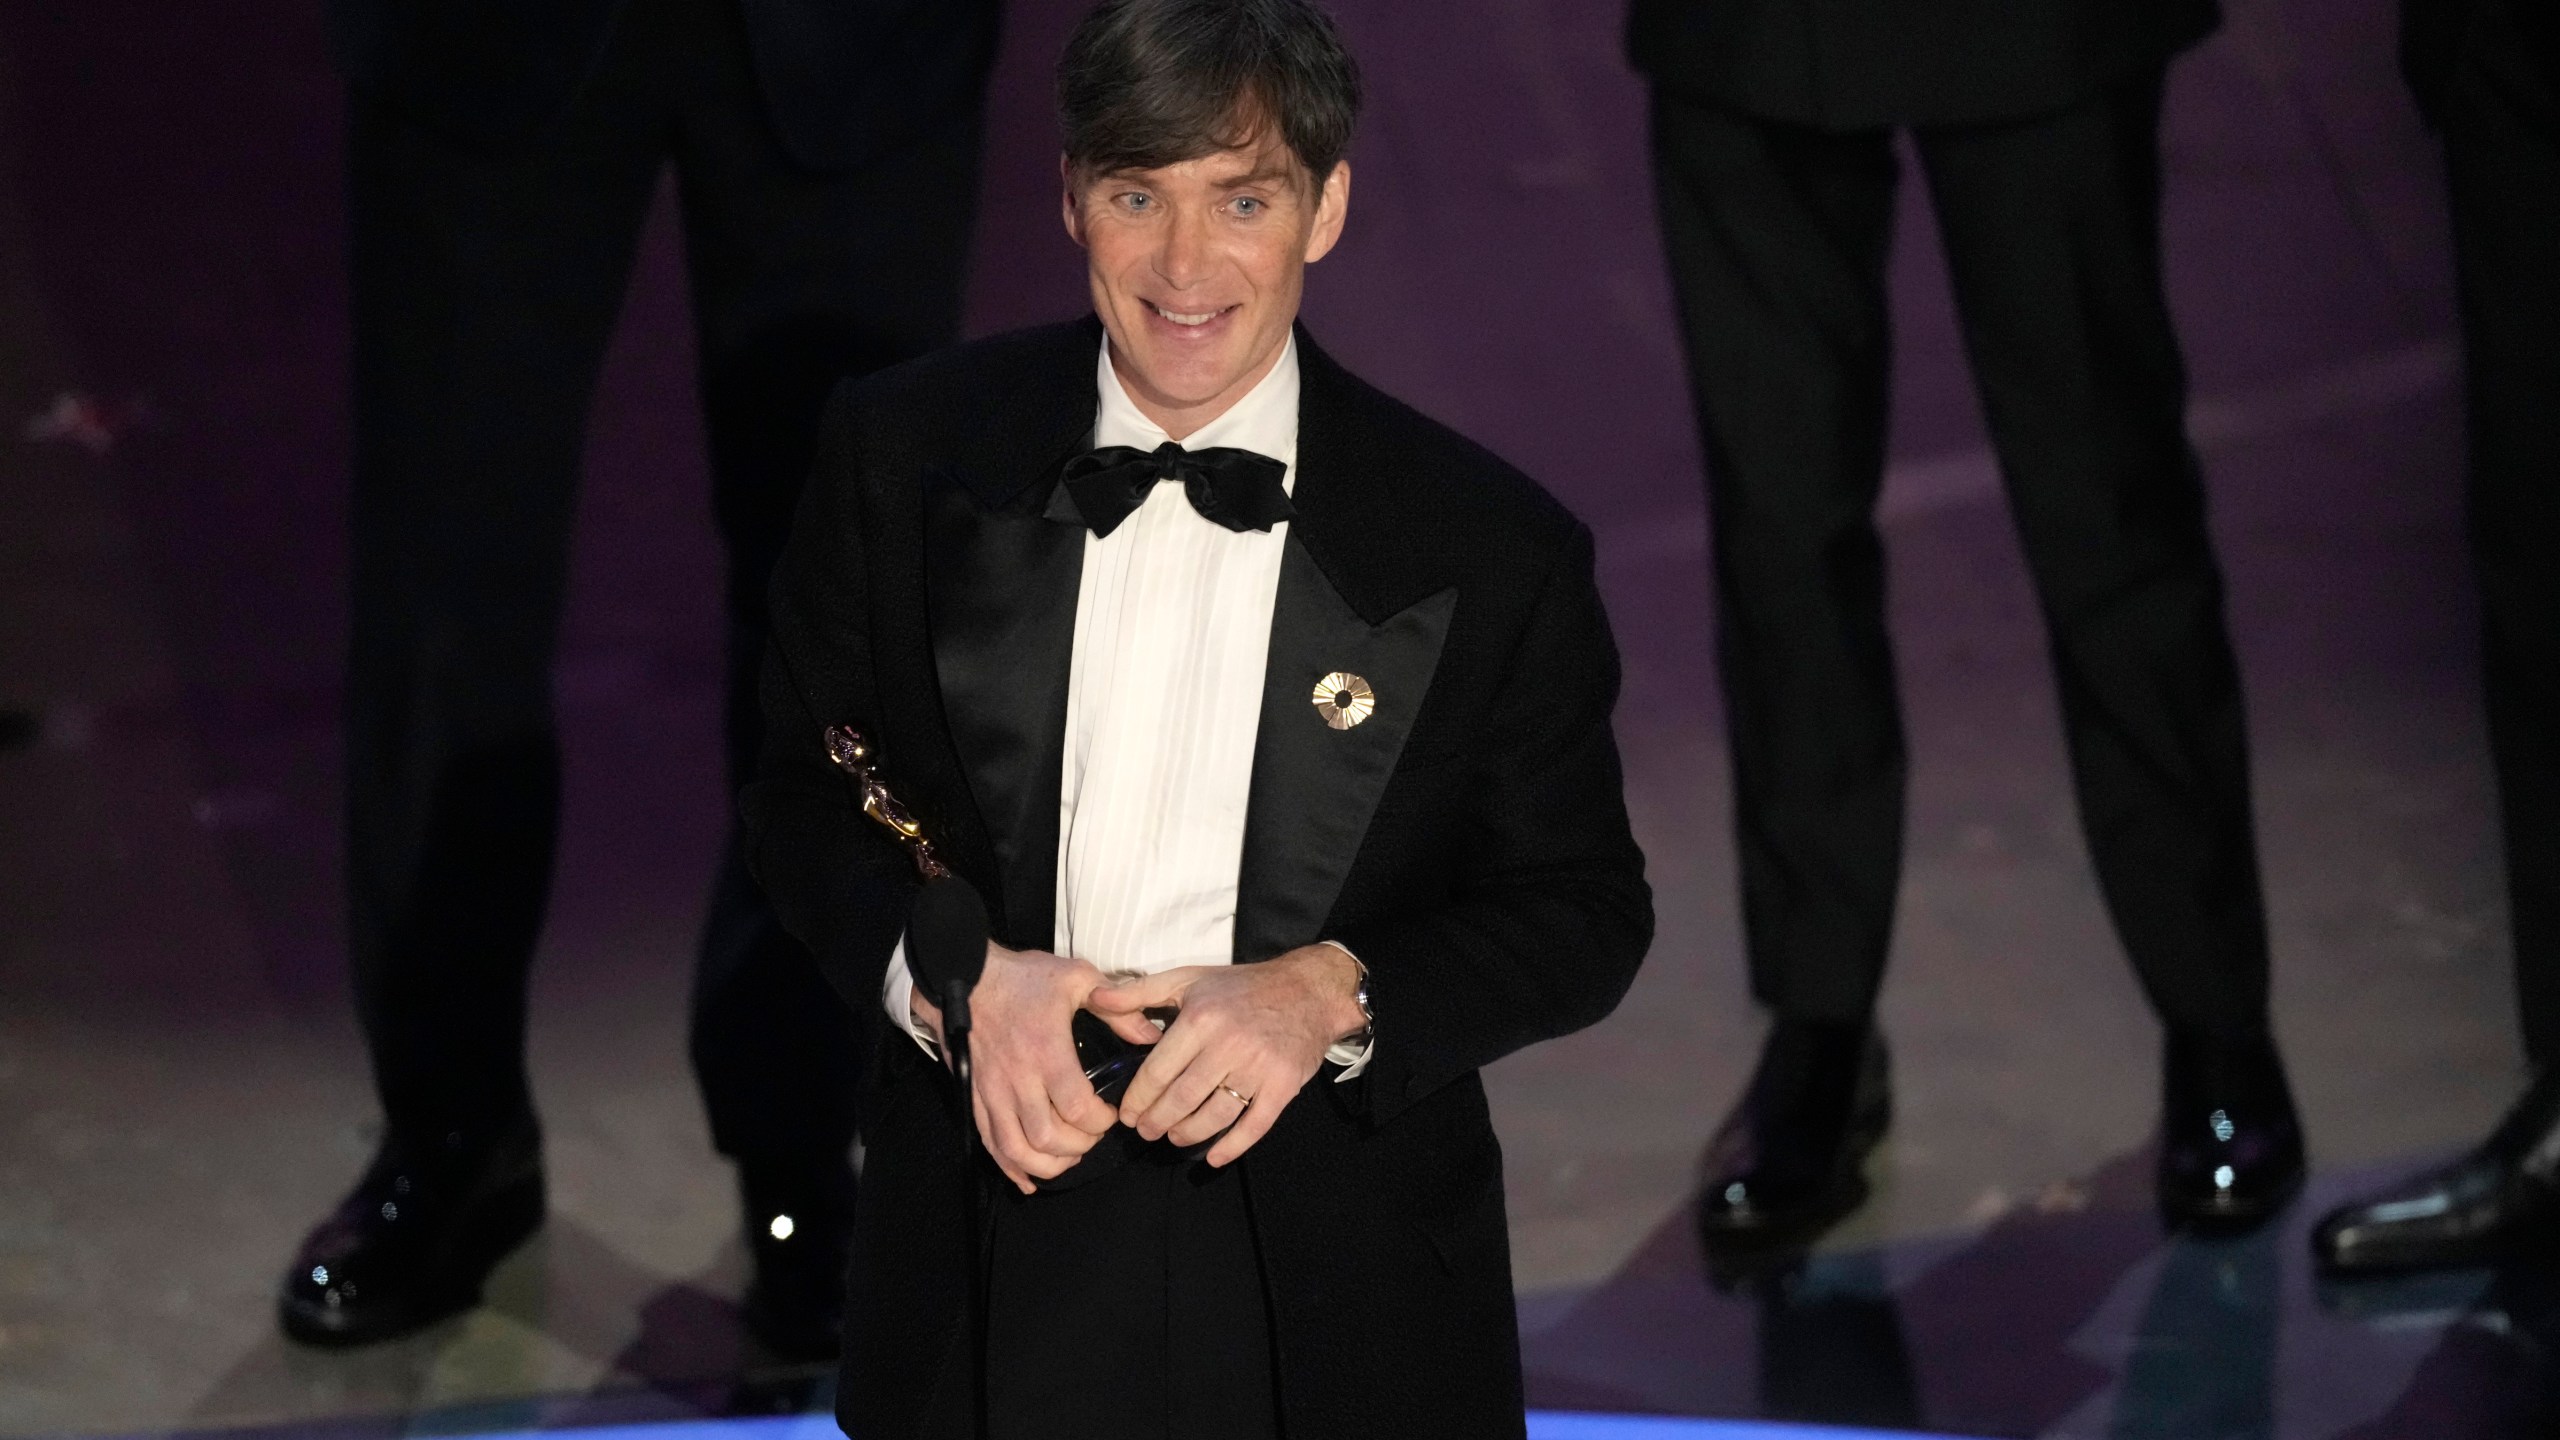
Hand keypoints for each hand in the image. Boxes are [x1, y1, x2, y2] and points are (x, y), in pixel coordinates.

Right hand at [919, 943, 1124, 1193]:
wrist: (963, 975)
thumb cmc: (1022, 977)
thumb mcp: (1077, 978)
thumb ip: (1117, 1008)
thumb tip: (1151, 1034)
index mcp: (1046, 1052)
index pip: (1077, 1108)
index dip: (1099, 1122)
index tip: (1111, 1115)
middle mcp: (1017, 1079)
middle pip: (1048, 1138)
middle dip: (1078, 1147)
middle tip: (1092, 1136)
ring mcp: (992, 1092)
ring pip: (1017, 1149)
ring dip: (1047, 1165)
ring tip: (1067, 1158)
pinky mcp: (975, 1097)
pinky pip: (989, 1143)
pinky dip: (1009, 1168)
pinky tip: (1028, 1178)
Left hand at [1085, 945, 1367, 1166]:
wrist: (1307, 991)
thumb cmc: (1241, 986)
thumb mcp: (1187, 979)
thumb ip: (1139, 991)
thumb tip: (1096, 998)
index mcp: (1200, 1019)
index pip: (1157, 1072)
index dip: (1137, 1100)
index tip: (1126, 1114)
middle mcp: (1228, 1045)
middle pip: (1182, 1100)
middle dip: (1156, 1122)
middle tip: (1145, 1131)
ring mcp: (1258, 1068)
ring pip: (1214, 1117)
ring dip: (1187, 1135)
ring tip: (1174, 1137)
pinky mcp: (1283, 1086)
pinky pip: (1254, 1126)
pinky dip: (1232, 1147)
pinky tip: (1213, 1157)